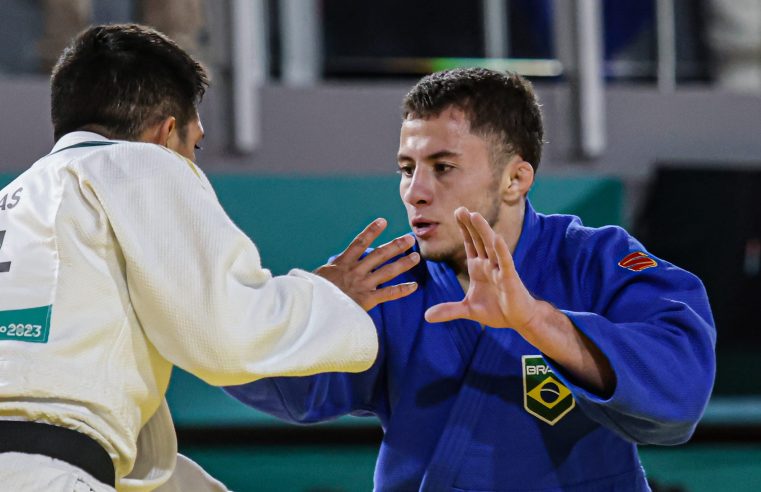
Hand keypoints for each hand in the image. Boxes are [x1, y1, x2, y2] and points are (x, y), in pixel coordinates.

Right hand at [315, 218, 418, 310]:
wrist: (313, 309)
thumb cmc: (310, 295)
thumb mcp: (314, 280)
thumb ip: (324, 275)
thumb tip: (317, 273)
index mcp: (341, 264)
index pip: (359, 243)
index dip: (371, 231)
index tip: (383, 221)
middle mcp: (355, 271)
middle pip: (379, 254)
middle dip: (395, 245)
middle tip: (409, 238)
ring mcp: (362, 285)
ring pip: (388, 271)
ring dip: (403, 263)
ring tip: (416, 256)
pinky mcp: (367, 300)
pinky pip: (388, 294)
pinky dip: (402, 290)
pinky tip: (414, 286)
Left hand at [424, 207, 538, 329]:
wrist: (518, 319)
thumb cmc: (496, 310)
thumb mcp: (468, 310)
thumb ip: (448, 310)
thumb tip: (426, 316)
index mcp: (478, 268)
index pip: (470, 244)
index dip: (464, 229)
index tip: (456, 212)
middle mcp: (489, 264)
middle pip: (479, 240)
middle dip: (470, 225)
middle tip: (460, 208)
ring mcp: (499, 269)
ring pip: (490, 246)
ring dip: (483, 231)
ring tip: (474, 215)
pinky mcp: (509, 278)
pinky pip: (505, 262)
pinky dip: (501, 250)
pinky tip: (497, 238)